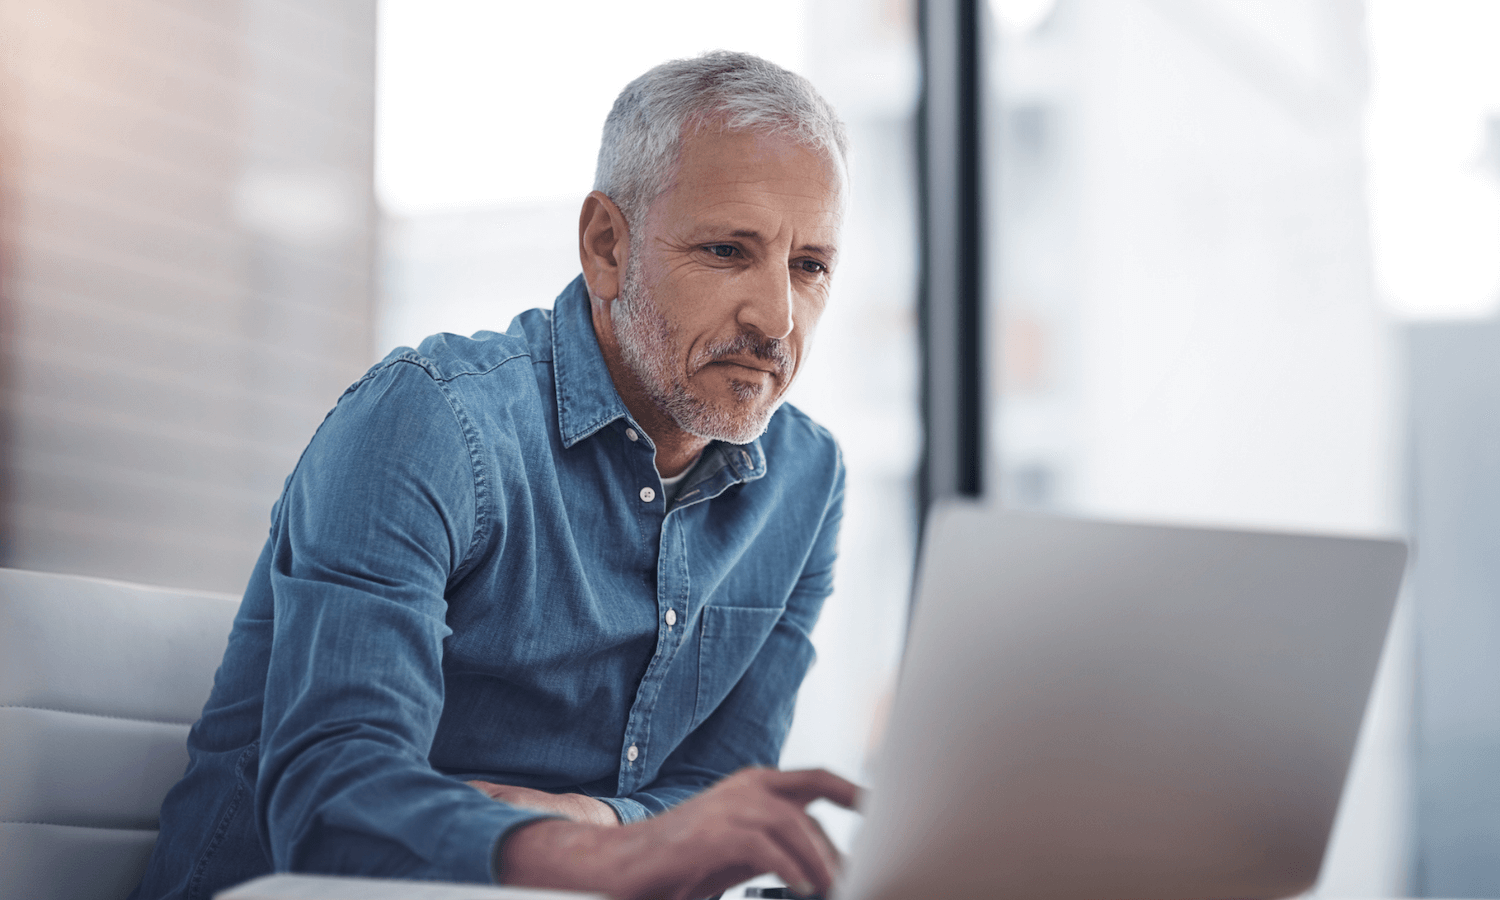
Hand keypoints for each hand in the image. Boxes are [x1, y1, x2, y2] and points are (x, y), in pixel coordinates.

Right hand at [497, 767, 859, 899]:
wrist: (623, 864)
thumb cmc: (685, 859)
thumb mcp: (743, 848)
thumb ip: (781, 846)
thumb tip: (827, 865)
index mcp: (755, 784)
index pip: (817, 779)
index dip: (853, 791)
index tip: (882, 809)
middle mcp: (745, 787)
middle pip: (811, 804)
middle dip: (838, 843)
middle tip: (856, 875)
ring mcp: (727, 806)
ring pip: (794, 823)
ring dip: (819, 859)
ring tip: (831, 888)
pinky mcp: (711, 832)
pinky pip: (764, 846)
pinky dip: (788, 867)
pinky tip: (801, 888)